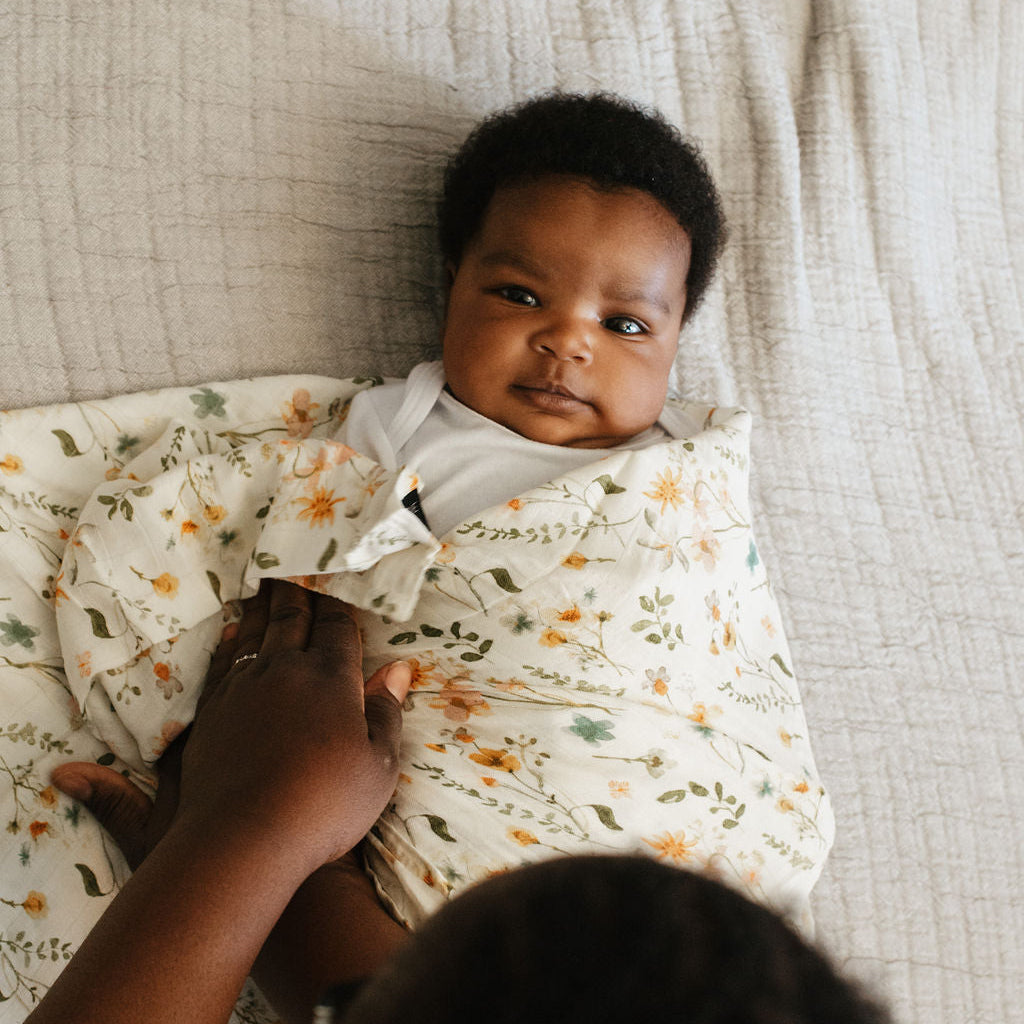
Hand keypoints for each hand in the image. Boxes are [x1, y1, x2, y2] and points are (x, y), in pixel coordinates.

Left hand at [53, 580, 411, 876]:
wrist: (241, 839)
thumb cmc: (324, 805)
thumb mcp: (378, 767)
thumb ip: (386, 713)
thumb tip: (400, 668)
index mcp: (330, 678)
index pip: (336, 626)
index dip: (338, 601)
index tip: (335, 576)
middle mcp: (284, 670)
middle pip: (291, 619)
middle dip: (296, 591)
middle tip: (292, 563)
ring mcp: (243, 688)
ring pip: (254, 633)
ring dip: (262, 606)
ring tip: (263, 586)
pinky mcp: (212, 711)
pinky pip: (223, 661)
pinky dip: (230, 641)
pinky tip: (231, 633)